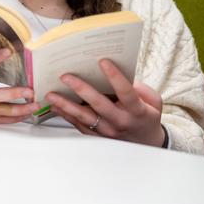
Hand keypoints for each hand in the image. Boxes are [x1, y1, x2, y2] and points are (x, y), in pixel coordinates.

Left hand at [45, 59, 164, 146]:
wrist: (145, 142)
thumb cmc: (146, 116)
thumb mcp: (153, 101)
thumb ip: (141, 88)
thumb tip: (121, 76)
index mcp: (136, 111)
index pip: (126, 92)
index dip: (115, 77)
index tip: (103, 61)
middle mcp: (120, 122)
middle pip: (99, 105)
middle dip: (81, 89)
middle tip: (66, 76)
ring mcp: (107, 131)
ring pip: (84, 117)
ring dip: (65, 105)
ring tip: (51, 94)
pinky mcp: (96, 136)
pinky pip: (78, 125)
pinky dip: (65, 115)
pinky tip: (54, 105)